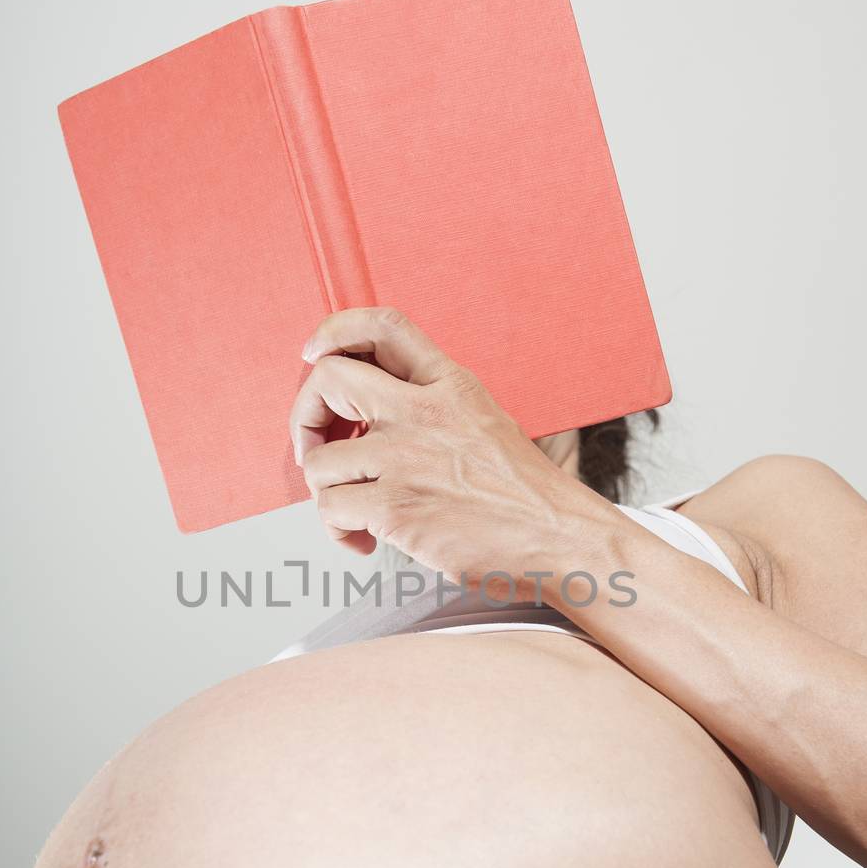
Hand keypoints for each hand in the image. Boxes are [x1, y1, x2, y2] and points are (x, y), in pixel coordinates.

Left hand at [289, 307, 606, 592]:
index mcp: (450, 384)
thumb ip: (433, 407)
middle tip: (318, 448)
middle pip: (329, 379)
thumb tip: (371, 417)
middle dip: (305, 416)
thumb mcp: (485, 422)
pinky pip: (331, 509)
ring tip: (353, 512)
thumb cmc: (525, 494)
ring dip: (326, 491)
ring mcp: (407, 458)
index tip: (315, 356)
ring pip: (319, 460)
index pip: (382, 327)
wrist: (562, 539)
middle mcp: (424, 412)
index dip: (334, 332)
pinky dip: (338, 530)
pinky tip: (365, 540)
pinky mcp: (397, 507)